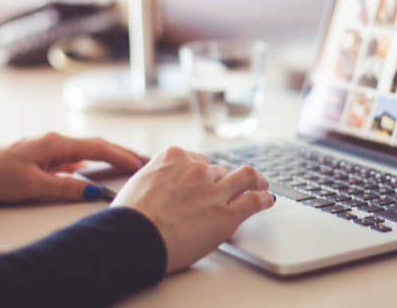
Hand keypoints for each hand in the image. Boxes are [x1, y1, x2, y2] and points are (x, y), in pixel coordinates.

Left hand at [0, 132, 144, 202]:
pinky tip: (91, 171)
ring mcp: (47, 149)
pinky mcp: (39, 158)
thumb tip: (95, 192)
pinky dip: (89, 162)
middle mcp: (54, 142)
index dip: (122, 156)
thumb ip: (66, 188)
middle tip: (144, 161)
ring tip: (126, 164)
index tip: (141, 164)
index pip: (99, 148)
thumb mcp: (33, 185)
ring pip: (85, 151)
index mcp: (56, 143)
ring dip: (107, 156)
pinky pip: (72, 158)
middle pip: (96, 145)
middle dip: (121, 153)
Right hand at [110, 146, 273, 273]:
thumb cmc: (129, 218)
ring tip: (261, 185)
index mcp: (174, 157)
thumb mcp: (138, 184)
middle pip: (219, 171)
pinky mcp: (226, 215)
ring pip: (244, 178)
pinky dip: (263, 199)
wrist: (133, 237)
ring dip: (254, 182)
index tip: (208, 179)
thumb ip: (155, 180)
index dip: (204, 173)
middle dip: (223, 182)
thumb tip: (157, 187)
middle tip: (230, 190)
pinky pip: (253, 201)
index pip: (198, 160)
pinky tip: (267, 200)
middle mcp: (197, 169)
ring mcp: (214, 190)